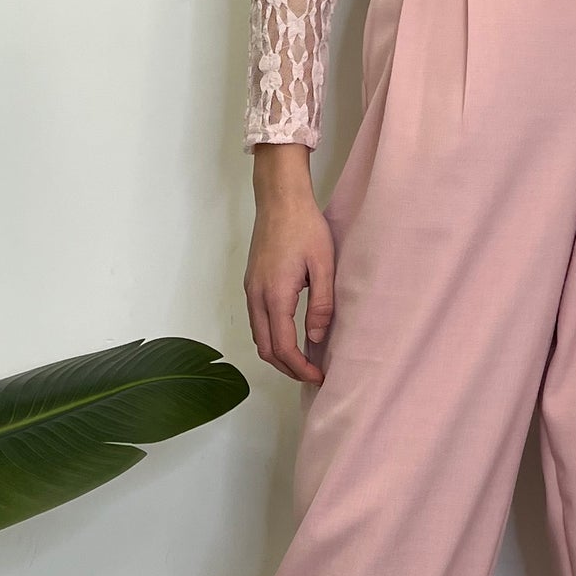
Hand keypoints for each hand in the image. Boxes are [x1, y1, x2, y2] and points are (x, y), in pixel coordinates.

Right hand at [245, 144, 334, 383]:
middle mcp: (257, 296)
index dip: (300, 368)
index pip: (283, 347)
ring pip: (258, 336)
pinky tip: (291, 334)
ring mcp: (251, 289)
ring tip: (303, 359)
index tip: (318, 376)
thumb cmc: (305, 227)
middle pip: (265, 348)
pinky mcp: (252, 282)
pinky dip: (271, 336)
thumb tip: (316, 338)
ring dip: (278, 354)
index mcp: (275, 295)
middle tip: (311, 374)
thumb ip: (322, 304)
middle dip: (287, 368)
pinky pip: (257, 320)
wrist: (280, 199)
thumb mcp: (324, 265)